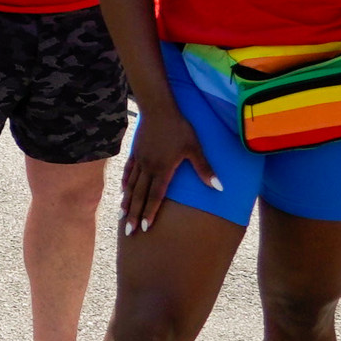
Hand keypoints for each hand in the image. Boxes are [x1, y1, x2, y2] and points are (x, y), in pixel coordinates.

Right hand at [119, 106, 220, 234]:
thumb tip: (218, 187)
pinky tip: (122, 191)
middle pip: (140, 195)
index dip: (150, 212)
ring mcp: (140, 161)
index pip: (155, 196)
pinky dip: (125, 184)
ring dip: (127, 202)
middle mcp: (148, 168)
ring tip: (121, 216)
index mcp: (162, 169)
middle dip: (134, 214)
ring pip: (131, 186)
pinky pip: (129, 172)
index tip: (144, 227)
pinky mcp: (135, 153)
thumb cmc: (179, 128)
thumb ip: (204, 169)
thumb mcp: (195, 147)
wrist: (158, 109)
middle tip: (129, 231)